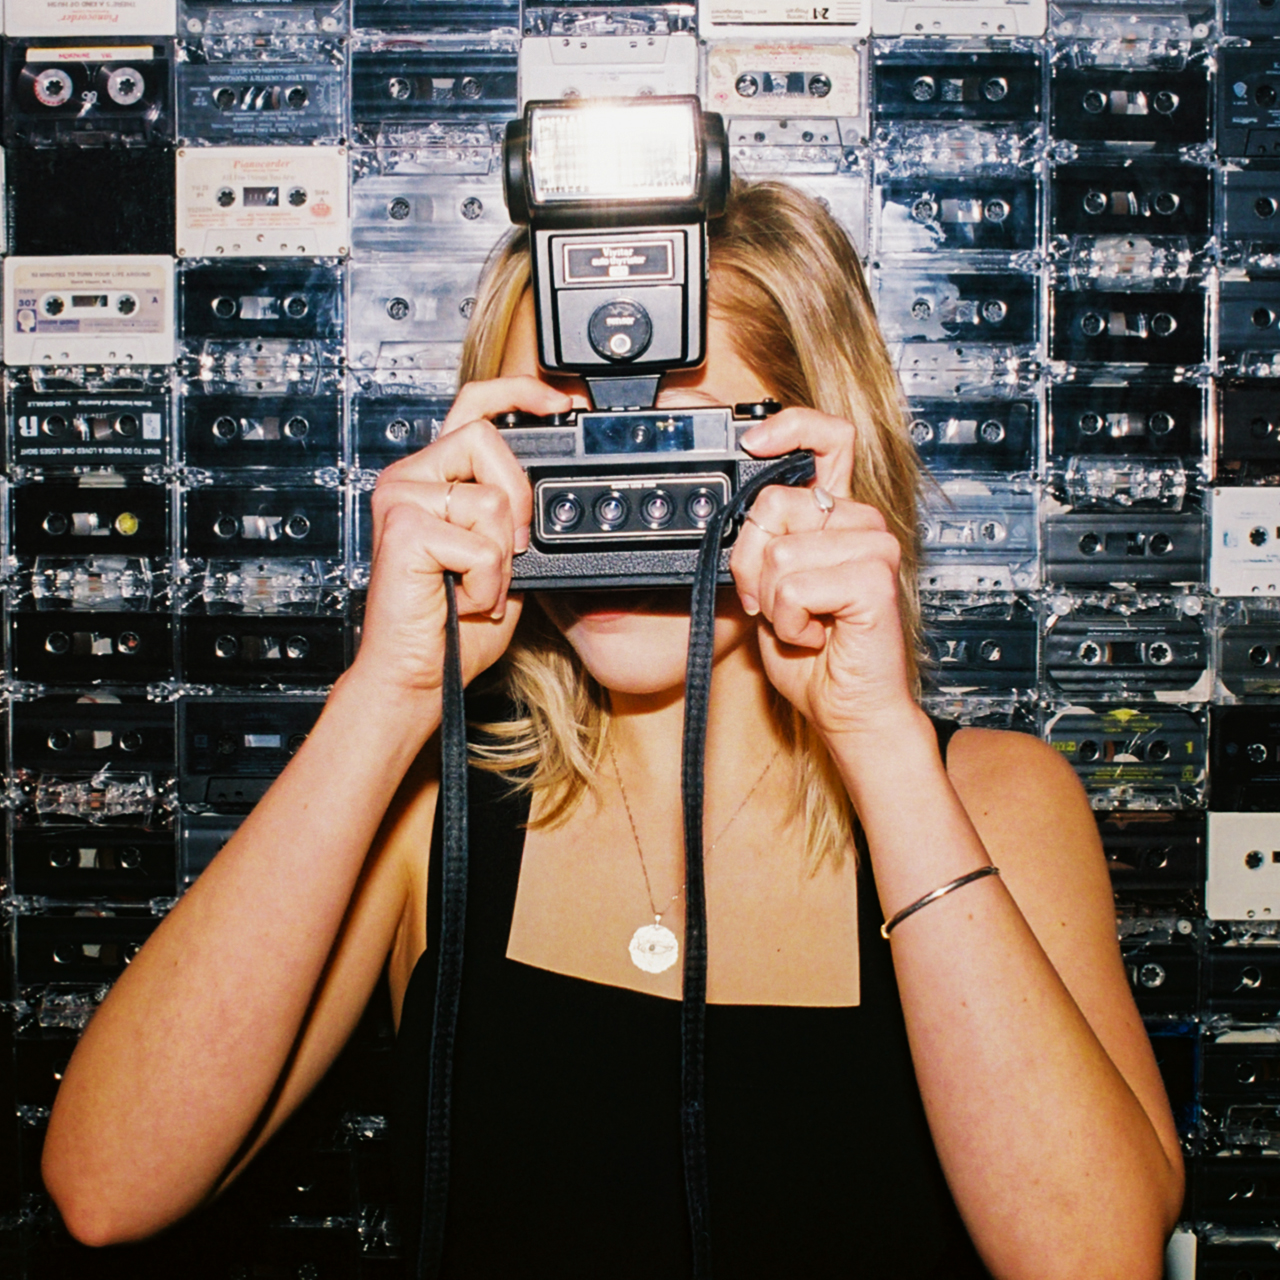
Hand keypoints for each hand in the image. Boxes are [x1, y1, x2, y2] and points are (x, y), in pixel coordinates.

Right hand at [349, 377, 572, 702]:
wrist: (418, 674)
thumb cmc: (454, 624)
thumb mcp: (503, 557)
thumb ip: (514, 515)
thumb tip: (548, 487)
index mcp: (433, 478)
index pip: (472, 407)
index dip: (517, 392)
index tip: (557, 403)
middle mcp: (410, 480)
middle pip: (485, 437)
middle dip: (517, 497)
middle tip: (510, 549)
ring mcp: (401, 500)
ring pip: (490, 499)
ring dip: (500, 559)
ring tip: (474, 586)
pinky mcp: (404, 529)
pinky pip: (480, 544)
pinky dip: (486, 583)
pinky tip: (461, 600)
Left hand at [729, 408, 917, 740]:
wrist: (846, 707)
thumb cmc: (813, 655)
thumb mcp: (769, 588)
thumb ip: (760, 544)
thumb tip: (729, 512)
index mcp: (837, 516)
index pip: (826, 437)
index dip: (789, 426)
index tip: (751, 441)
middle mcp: (859, 522)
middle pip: (770, 504)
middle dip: (749, 562)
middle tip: (772, 602)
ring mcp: (872, 546)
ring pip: (776, 551)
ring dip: (771, 602)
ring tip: (801, 622)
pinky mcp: (873, 577)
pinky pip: (792, 587)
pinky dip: (789, 622)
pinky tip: (816, 635)